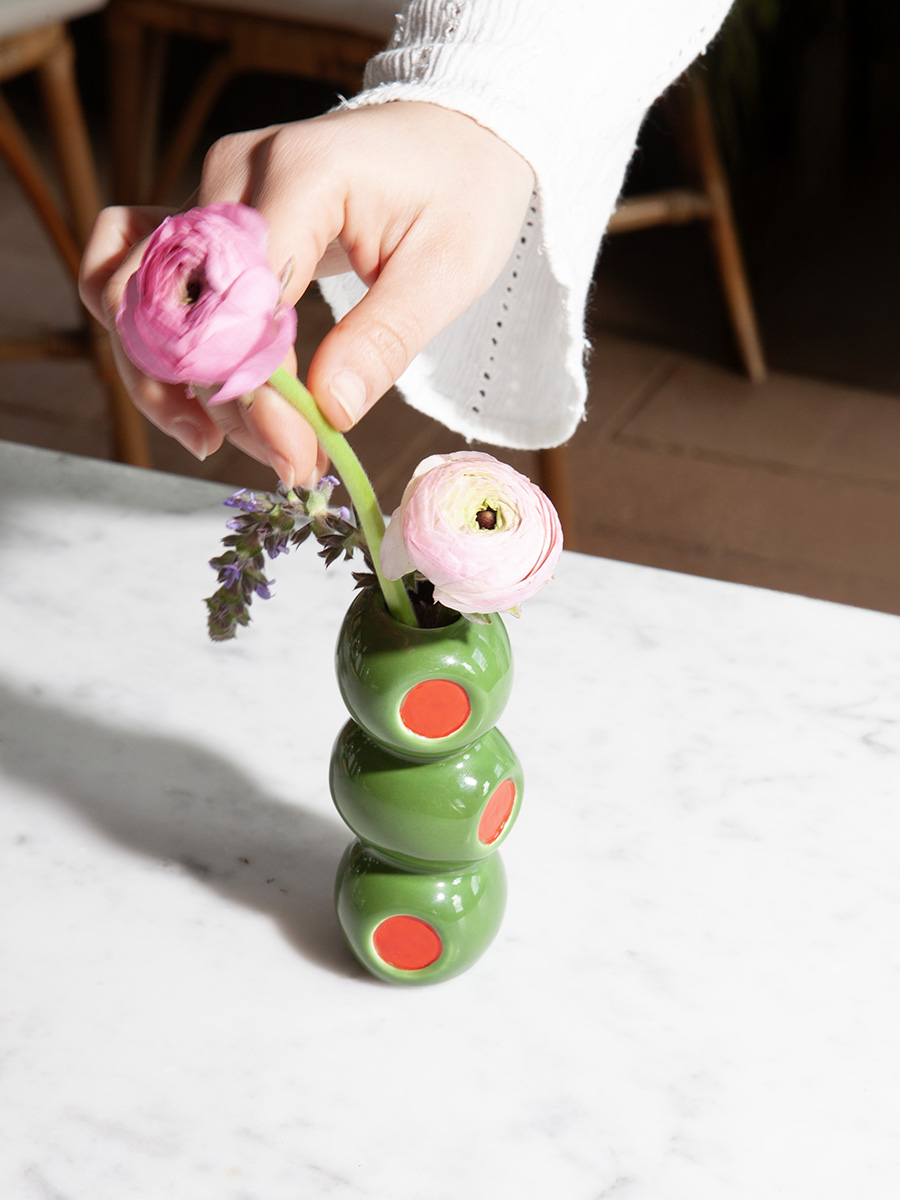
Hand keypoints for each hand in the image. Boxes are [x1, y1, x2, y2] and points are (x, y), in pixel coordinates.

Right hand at [80, 102, 534, 486]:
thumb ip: (383, 340)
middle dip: (211, 397)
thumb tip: (329, 412)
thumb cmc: (458, 192)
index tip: (297, 455)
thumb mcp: (448, 271)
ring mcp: (207, 191)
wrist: (448, 137)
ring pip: (131, 292)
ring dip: (158, 376)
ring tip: (213, 438)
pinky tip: (189, 394)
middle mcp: (235, 175)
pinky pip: (135, 276)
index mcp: (302, 175)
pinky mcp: (200, 217)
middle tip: (280, 458)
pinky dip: (146, 340)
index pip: (243, 296)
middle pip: (172, 299)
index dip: (258, 390)